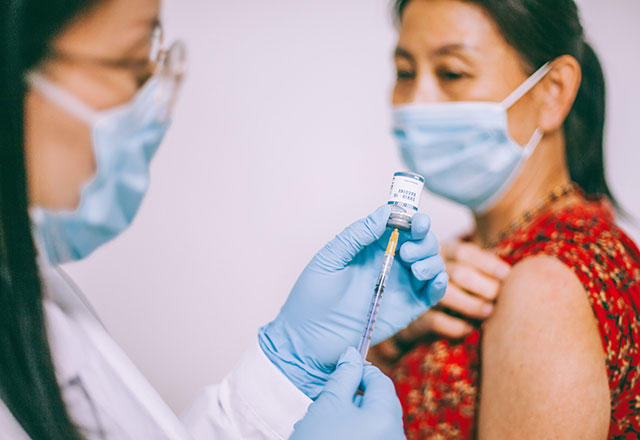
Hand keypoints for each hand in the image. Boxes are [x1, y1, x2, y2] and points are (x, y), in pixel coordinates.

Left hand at [259, 205, 447, 398]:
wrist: (308, 337)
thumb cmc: (312, 295)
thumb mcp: (331, 258)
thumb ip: (357, 235)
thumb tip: (385, 211)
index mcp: (371, 246)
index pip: (400, 225)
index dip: (412, 219)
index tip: (416, 221)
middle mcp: (390, 262)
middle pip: (422, 242)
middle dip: (424, 240)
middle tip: (407, 252)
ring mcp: (400, 285)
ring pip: (431, 264)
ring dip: (431, 261)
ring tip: (413, 269)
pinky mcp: (408, 308)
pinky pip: (432, 294)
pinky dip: (440, 284)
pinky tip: (435, 280)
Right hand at [290, 347, 404, 439]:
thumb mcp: (327, 404)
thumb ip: (343, 375)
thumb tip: (351, 354)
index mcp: (386, 417)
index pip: (381, 381)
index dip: (361, 370)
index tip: (343, 370)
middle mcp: (397, 435)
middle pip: (384, 401)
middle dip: (360, 394)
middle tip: (335, 398)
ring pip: (380, 421)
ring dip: (359, 414)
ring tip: (333, 421)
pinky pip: (377, 436)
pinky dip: (361, 431)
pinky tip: (339, 436)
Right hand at [369, 240, 508, 370]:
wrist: (404, 321)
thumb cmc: (439, 293)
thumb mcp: (454, 276)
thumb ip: (474, 271)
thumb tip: (508, 276)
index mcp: (438, 252)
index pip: (463, 252)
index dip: (487, 262)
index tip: (506, 275)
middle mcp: (423, 268)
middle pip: (456, 271)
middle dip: (482, 285)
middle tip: (498, 296)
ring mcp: (413, 293)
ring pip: (444, 294)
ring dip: (471, 304)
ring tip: (488, 312)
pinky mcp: (410, 318)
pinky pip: (435, 321)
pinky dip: (456, 326)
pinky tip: (469, 329)